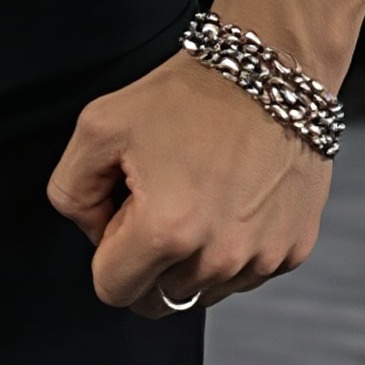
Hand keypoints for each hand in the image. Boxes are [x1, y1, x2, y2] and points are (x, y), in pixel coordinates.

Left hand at [46, 51, 329, 315]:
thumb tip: (95, 233)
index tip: (123, 206)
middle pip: (159, 294)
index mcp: (166, 231)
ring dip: (191, 252)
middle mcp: (218, 257)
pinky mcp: (293, 250)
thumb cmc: (186, 94)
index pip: (113, 290)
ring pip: (201, 288)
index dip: (107, 247)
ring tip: (198, 187)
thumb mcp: (98, 126)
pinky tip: (231, 191)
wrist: (267, 70)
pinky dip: (231, 243)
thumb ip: (71, 191)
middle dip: (148, 255)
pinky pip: (244, 272)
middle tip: (159, 193)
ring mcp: (261, 257)